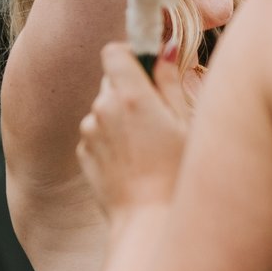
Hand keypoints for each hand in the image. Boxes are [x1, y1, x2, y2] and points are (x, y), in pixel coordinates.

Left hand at [76, 44, 192, 216]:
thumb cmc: (178, 175)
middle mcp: (102, 109)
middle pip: (112, 81)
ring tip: (150, 145)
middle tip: (161, 114)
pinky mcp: (83, 152)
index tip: (150, 68)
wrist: (148, 221)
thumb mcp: (188, 123)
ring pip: (105, 108)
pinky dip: (115, 139)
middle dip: (133, 89)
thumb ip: (172, 82)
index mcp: (130, 96)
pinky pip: (99, 132)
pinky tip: (136, 161)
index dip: (132, 55)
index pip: (115, 51)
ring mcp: (89, 132)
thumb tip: (166, 49)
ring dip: (123, 116)